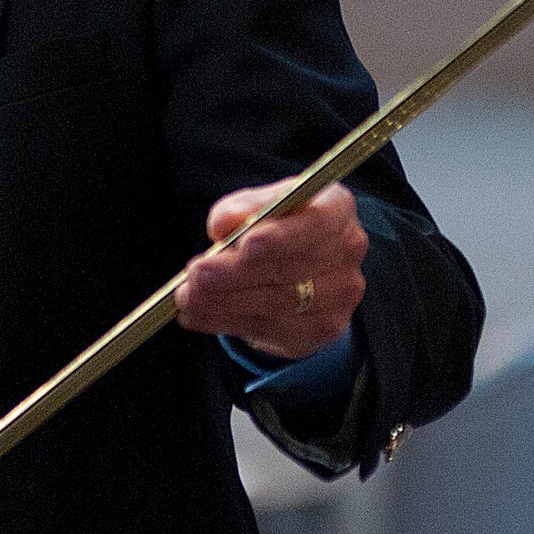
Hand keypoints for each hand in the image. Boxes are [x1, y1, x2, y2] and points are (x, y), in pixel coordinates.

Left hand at [175, 179, 367, 360]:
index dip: (281, 237)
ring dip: (224, 302)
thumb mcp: (262, 203)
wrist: (306, 265)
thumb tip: (221, 224)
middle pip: (290, 268)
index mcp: (336, 208)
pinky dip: (227, 322)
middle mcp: (347, 252)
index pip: (317, 222)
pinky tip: (200, 315)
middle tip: (196, 274)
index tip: (246, 244)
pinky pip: (271, 329)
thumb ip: (244, 207)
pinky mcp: (322, 328)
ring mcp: (340, 295)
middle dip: (236, 273)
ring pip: (277, 303)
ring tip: (186, 297)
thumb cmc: (280, 223)